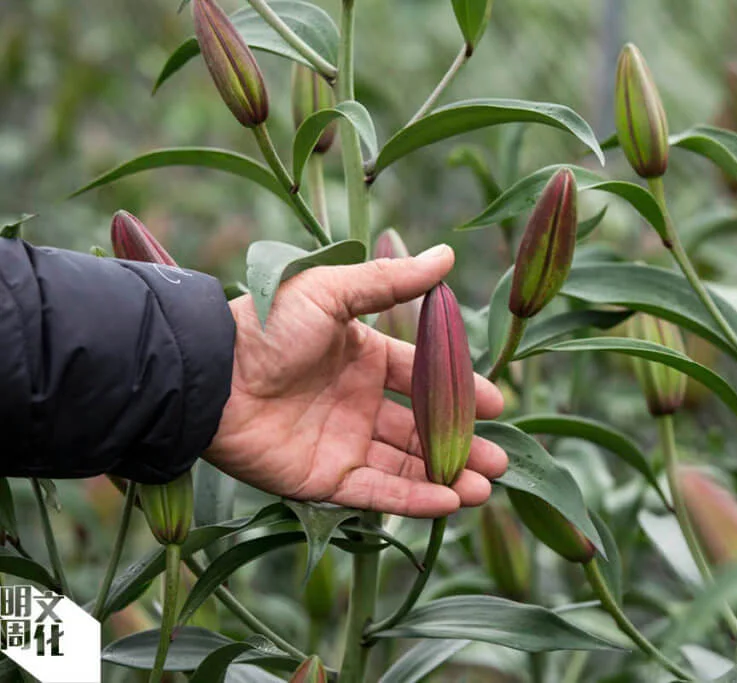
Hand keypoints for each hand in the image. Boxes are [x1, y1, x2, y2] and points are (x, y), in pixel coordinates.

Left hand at [205, 244, 506, 517]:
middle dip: (461, 444)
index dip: (459, 391)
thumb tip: (448, 254)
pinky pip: (376, 492)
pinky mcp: (321, 479)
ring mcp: (340, 443)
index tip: (496, 403)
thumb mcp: (333, 292)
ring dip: (446, 477)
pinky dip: (413, 500)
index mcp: (360, 356)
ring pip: (405, 465)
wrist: (207, 375)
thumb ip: (391, 281)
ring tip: (486, 487)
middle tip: (501, 460)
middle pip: (420, 428)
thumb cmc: (266, 325)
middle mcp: (355, 402)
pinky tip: (450, 502)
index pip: (420, 376)